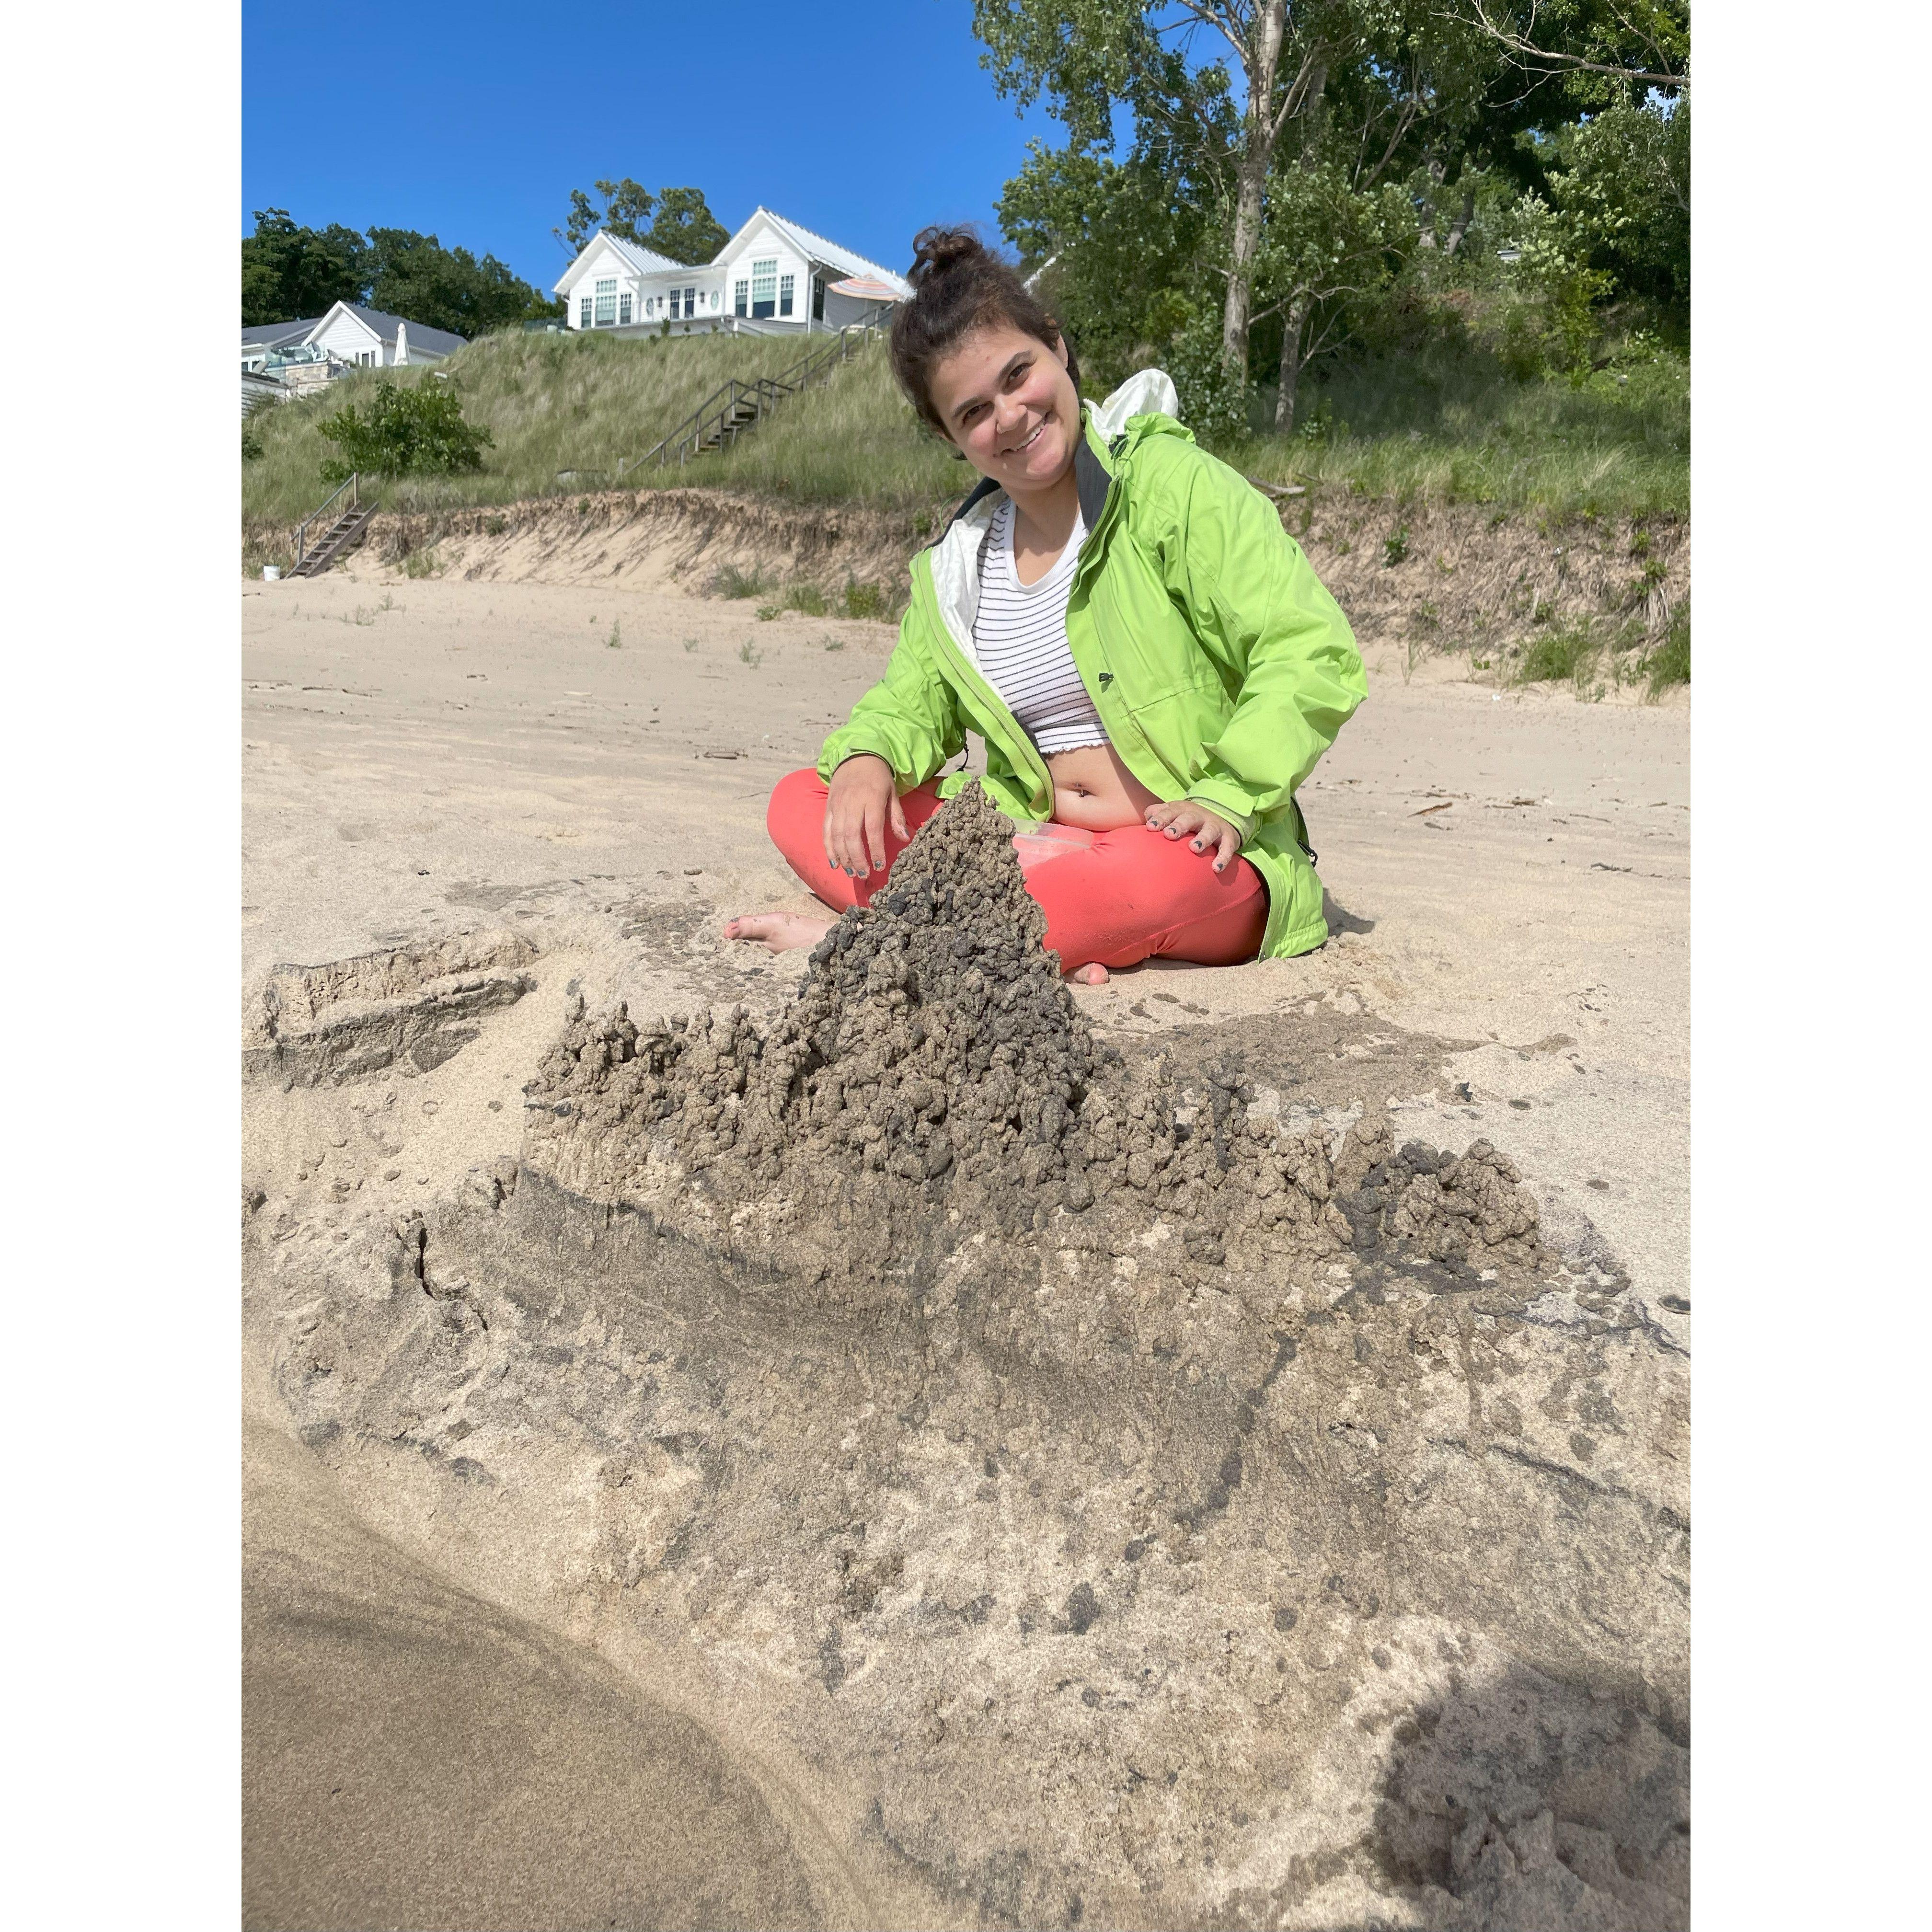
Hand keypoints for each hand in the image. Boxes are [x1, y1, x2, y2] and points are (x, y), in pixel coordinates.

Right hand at [824, 755, 907, 878]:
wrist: (857, 756)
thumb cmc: (878, 777)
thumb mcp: (892, 793)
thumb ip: (896, 817)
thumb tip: (904, 839)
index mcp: (871, 799)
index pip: (872, 829)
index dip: (876, 849)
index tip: (880, 865)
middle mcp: (852, 803)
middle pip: (851, 835)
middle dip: (857, 858)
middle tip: (863, 874)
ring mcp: (837, 806)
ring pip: (837, 835)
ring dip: (843, 857)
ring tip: (851, 872)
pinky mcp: (828, 808)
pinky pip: (826, 831)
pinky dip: (829, 848)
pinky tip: (834, 862)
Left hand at [1144, 799, 1241, 872]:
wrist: (1221, 819)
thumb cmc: (1187, 820)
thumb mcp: (1173, 813)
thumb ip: (1158, 813)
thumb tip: (1147, 819)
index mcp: (1182, 810)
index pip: (1170, 812)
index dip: (1160, 818)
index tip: (1150, 828)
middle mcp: (1198, 816)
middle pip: (1189, 818)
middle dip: (1179, 825)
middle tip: (1169, 834)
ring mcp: (1214, 826)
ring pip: (1209, 830)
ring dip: (1202, 838)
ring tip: (1194, 848)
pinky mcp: (1228, 838)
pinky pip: (1227, 848)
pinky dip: (1223, 858)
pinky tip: (1216, 868)